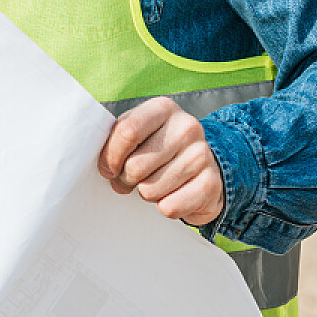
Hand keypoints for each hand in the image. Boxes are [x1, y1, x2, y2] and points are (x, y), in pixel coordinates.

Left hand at [97, 98, 225, 226]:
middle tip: (130, 179)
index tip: (107, 169)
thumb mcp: (139, 133)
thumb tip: (105, 167)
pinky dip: (165, 207)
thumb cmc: (158, 148)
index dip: (110, 157)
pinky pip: (170, 207)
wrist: (203, 166)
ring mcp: (202, 155)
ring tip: (156, 183)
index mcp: (163, 108)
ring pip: (150, 190)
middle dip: (125, 179)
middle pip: (136, 165)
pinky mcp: (211, 183)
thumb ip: (118, 140)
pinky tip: (172, 194)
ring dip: (146, 193)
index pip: (127, 132)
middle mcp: (187, 127)